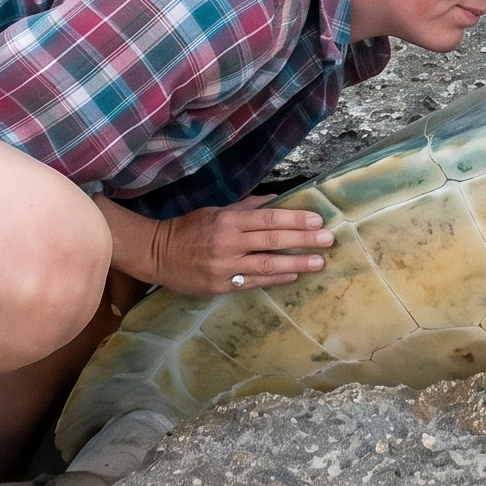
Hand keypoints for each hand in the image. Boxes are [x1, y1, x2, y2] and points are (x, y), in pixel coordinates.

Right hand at [133, 192, 334, 296]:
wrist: (157, 254)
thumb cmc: (188, 229)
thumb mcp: (215, 211)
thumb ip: (246, 207)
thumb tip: (275, 200)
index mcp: (228, 220)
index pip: (269, 218)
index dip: (295, 219)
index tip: (317, 220)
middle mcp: (228, 242)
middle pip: (273, 240)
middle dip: (303, 240)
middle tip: (328, 240)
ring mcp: (225, 266)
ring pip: (267, 265)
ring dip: (296, 263)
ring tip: (319, 262)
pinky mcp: (220, 286)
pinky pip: (253, 282)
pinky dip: (276, 279)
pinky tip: (293, 275)